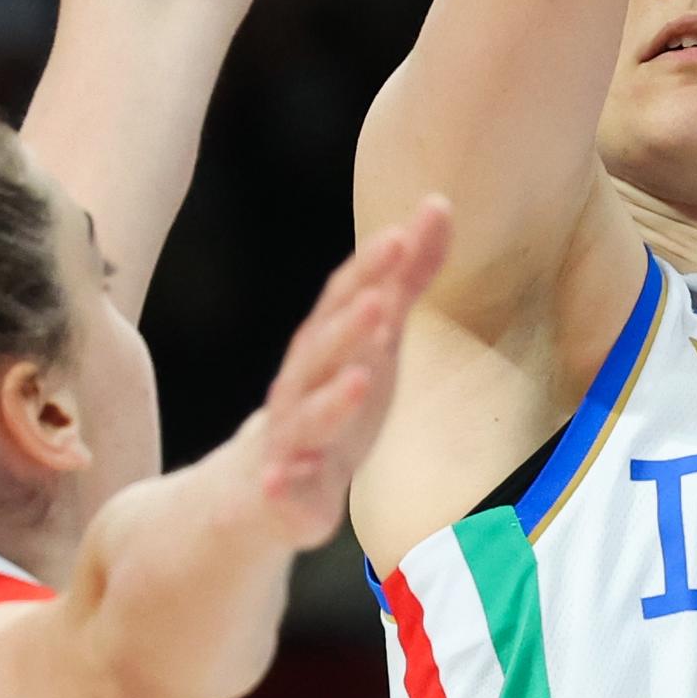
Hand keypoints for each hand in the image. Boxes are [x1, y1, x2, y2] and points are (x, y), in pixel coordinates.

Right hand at [253, 195, 451, 546]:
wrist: (258, 488)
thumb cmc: (330, 399)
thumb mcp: (375, 338)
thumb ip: (406, 278)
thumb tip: (438, 204)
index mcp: (325, 345)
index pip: (344, 298)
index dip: (370, 270)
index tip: (400, 237)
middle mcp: (300, 385)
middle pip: (323, 351)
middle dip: (350, 327)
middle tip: (380, 302)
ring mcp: (289, 439)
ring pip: (307, 418)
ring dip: (331, 399)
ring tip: (359, 381)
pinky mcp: (283, 493)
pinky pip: (280, 490)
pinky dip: (281, 482)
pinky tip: (282, 479)